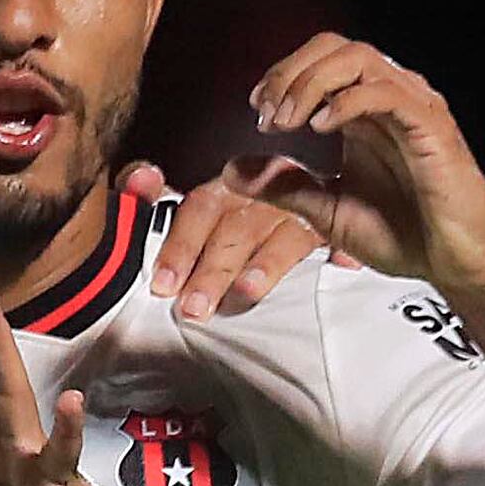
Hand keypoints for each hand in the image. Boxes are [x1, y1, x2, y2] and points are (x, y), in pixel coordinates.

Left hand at [126, 160, 329, 321]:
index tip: (164, 284)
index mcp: (230, 184)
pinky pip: (343, 234)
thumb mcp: (192, 203)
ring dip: (267, 263)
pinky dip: (345, 247)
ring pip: (284, 235)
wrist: (303, 187)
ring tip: (246, 291)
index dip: (181, 246)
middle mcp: (269, 189)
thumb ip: (152, 193)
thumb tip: (139, 178)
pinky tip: (344, 263)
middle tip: (194, 307)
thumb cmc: (238, 207)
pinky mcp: (338, 220)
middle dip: (214, 268)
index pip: (200, 209)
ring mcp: (306, 204)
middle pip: (238, 228)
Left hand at [226, 34, 484, 297]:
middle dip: (289, 73)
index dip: (281, 77)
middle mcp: (389, 100)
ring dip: (309, 83)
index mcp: (363, 114)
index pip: (320, 61)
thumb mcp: (325, 211)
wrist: (453, 263)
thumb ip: (283, 187)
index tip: (257, 113)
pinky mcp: (430, 126)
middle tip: (265, 115)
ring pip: (358, 59)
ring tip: (286, 122)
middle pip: (335, 47)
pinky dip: (345, 102)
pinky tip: (319, 128)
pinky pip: (385, 92)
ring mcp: (412, 108)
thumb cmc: (404, 234)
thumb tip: (231, 169)